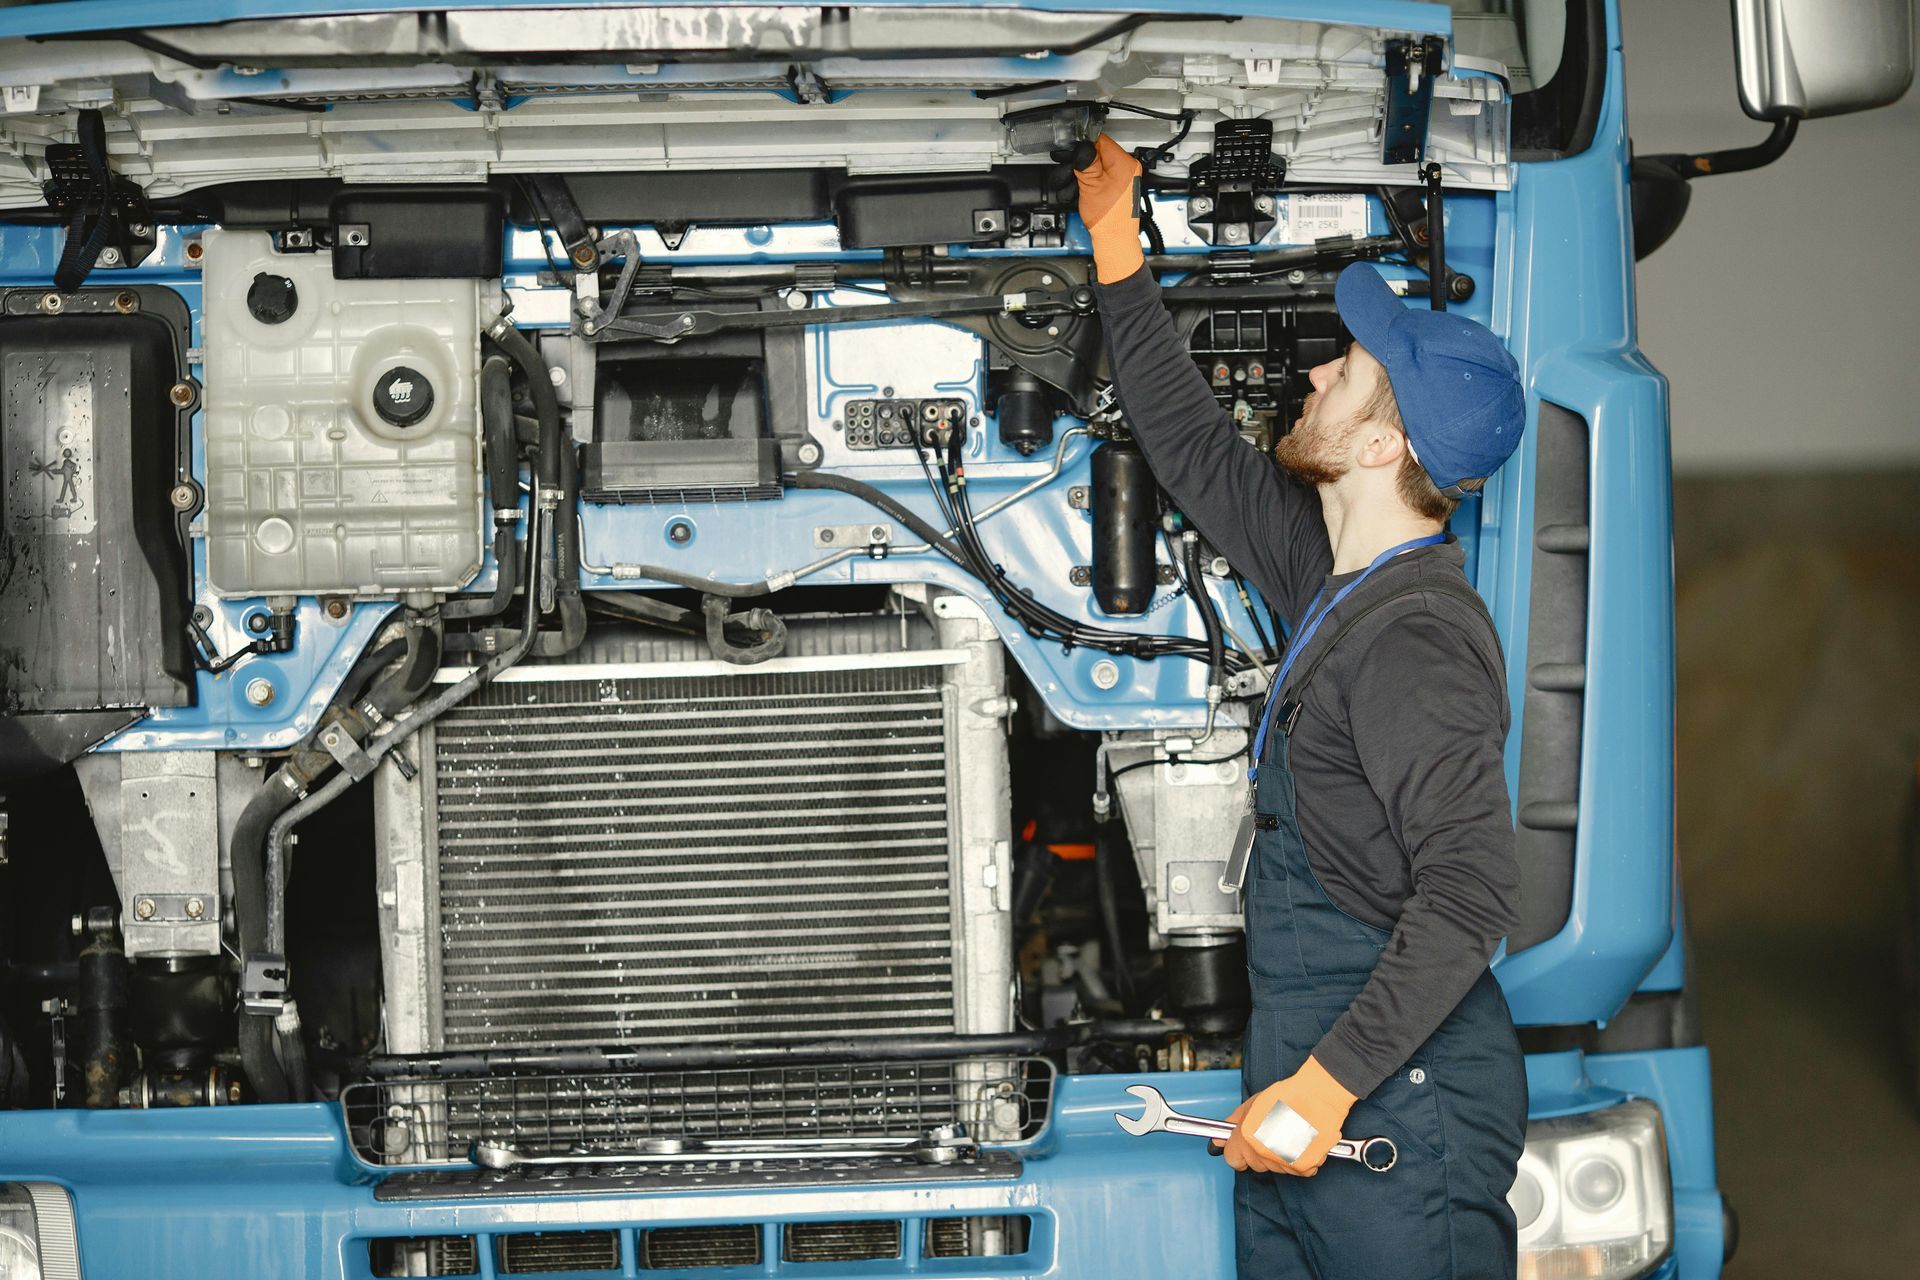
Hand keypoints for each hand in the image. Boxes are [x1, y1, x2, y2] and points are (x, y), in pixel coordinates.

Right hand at [1072, 134, 1144, 284]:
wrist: (1114, 242)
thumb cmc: (1108, 221)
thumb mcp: (1090, 185)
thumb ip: (1085, 161)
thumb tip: (1080, 145)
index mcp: (1125, 163)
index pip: (1100, 140)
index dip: (1082, 147)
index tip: (1070, 153)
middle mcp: (1128, 169)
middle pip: (1098, 153)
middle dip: (1080, 163)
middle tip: (1070, 173)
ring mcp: (1123, 179)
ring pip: (1097, 166)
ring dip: (1082, 175)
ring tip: (1075, 187)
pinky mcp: (1118, 188)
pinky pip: (1101, 178)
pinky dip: (1089, 183)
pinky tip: (1083, 192)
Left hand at [1210, 1056, 1357, 1175]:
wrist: (1316, 1097)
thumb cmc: (1286, 1096)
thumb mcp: (1251, 1104)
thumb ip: (1233, 1123)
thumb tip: (1218, 1140)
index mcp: (1246, 1138)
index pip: (1232, 1159)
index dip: (1238, 1153)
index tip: (1243, 1149)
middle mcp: (1262, 1153)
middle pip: (1255, 1164)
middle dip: (1261, 1153)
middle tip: (1274, 1134)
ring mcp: (1282, 1162)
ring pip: (1277, 1168)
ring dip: (1282, 1157)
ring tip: (1291, 1134)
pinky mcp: (1303, 1167)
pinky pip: (1298, 1170)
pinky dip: (1302, 1161)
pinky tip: (1304, 1142)